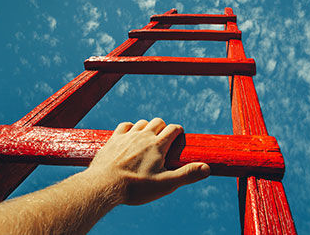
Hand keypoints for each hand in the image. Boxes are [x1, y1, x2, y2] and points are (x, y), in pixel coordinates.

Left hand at [86, 118, 210, 204]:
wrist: (103, 186)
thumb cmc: (135, 187)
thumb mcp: (165, 184)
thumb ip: (187, 175)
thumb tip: (207, 168)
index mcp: (158, 145)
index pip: (173, 129)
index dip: (178, 132)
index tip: (179, 139)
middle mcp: (143, 136)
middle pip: (158, 122)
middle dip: (164, 128)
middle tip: (164, 141)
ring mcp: (127, 136)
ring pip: (142, 123)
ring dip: (147, 128)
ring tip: (148, 140)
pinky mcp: (113, 139)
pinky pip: (125, 125)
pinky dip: (130, 128)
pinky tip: (131, 137)